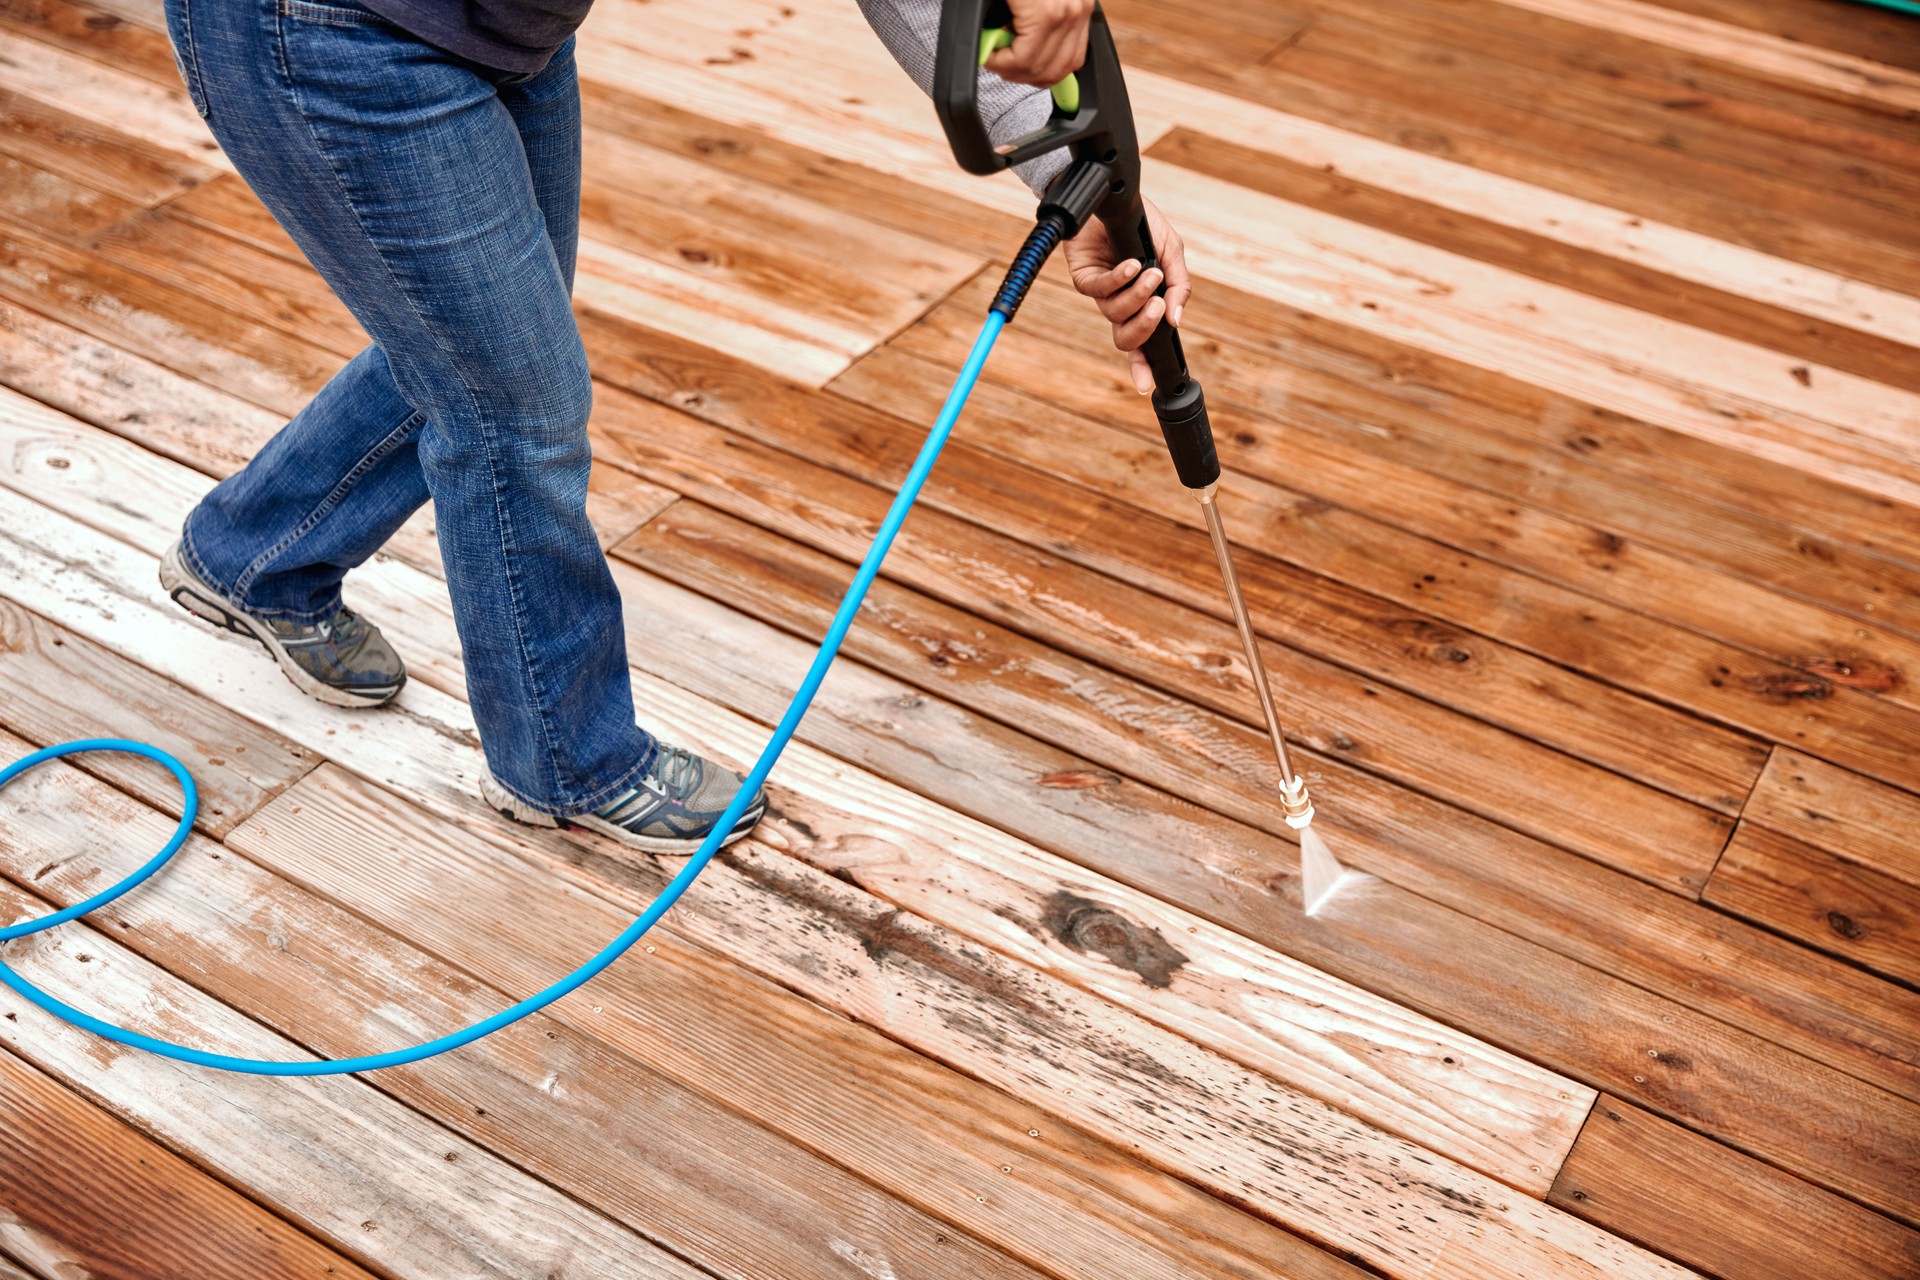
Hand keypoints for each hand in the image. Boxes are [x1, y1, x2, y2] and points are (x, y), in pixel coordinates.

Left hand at [983, 0, 1094, 86]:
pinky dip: (1055, 61)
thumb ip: (992, 20)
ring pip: (1063, 68)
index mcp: (1047, 13)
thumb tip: (989, 44)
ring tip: (1015, 59)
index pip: (1024, 62)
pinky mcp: (1086, 9)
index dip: (1000, 65)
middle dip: (1016, 72)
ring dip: (1036, 71)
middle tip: (998, 61)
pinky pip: (1076, 52)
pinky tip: (1035, 53)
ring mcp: (1082, 13)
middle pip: (1044, 70)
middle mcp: (1070, 15)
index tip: (987, 57)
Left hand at [1065, 196, 1191, 393]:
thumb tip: (1177, 321)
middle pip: (1127, 338)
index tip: (1149, 383)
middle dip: (1144, 328)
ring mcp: (1101, 292)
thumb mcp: (1172, 252)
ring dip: (1136, 296)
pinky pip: (1099, 290)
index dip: (1145, 366)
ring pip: (1116, 313)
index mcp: (1142, 302)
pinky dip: (1118, 280)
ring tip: (1150, 273)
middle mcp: (1120, 302)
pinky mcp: (1083, 277)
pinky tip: (1130, 265)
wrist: (1116, 196)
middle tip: (1158, 309)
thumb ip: (1179, 287)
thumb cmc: (1143, 224)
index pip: (1144, 343)